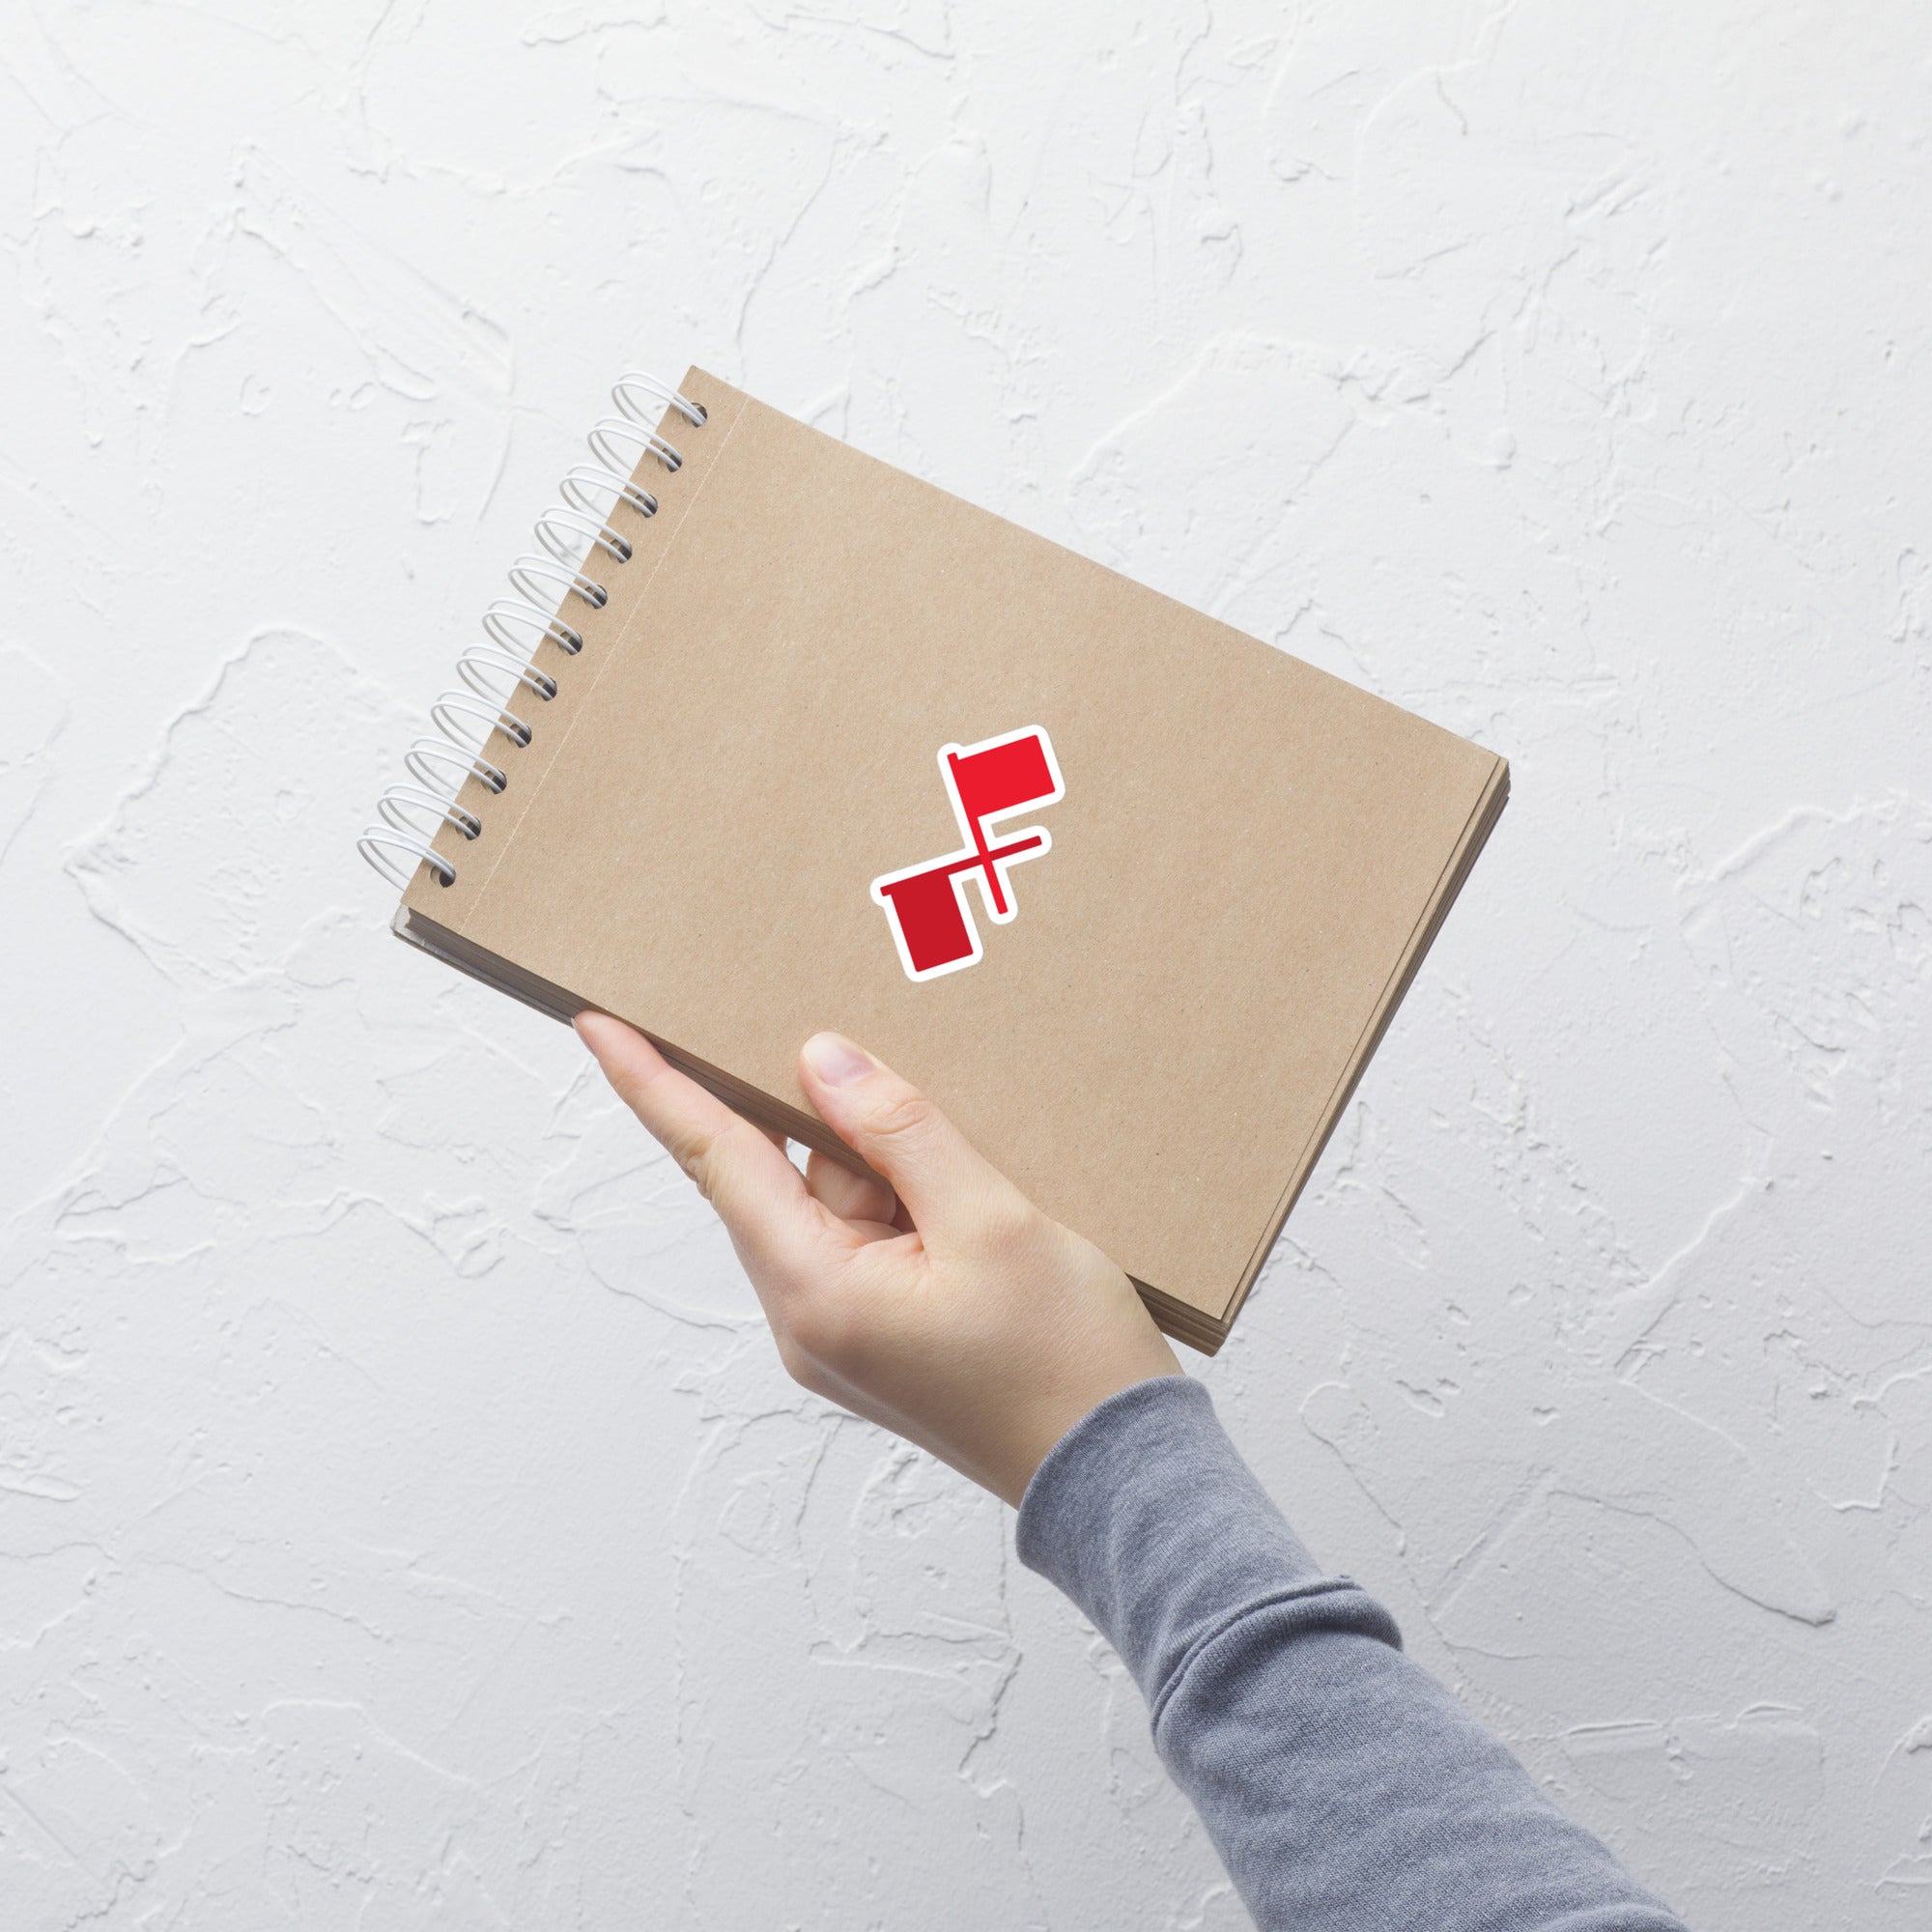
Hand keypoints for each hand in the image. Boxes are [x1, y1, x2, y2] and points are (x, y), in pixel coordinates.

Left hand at [575, 1015, 1181, 1504]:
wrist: (1122, 1480)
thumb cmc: (1065, 1364)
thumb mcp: (991, 1221)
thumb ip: (900, 1132)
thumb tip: (820, 1062)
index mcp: (815, 1292)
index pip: (717, 1159)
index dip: (655, 1085)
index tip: (599, 1024)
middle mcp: (808, 1319)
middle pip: (784, 1175)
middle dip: (829, 1116)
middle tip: (866, 1053)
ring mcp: (844, 1335)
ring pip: (837, 1204)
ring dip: (889, 1163)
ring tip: (978, 1168)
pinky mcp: (885, 1338)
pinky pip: (871, 1238)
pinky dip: (908, 1200)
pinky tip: (973, 1192)